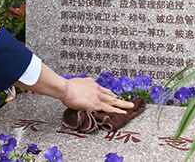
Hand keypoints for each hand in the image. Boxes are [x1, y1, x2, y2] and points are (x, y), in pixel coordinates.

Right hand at [14, 63, 133, 112]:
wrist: (63, 87)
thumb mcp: (70, 84)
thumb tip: (67, 86)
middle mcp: (95, 87)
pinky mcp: (96, 102)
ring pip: (113, 100)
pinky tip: (124, 112)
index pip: (101, 89)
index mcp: (90, 82)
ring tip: (131, 106)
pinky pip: (110, 107)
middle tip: (127, 100)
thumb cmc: (63, 86)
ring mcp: (97, 95)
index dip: (108, 93)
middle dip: (119, 97)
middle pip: (110, 94)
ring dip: (123, 103)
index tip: (114, 95)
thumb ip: (73, 86)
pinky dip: (118, 110)